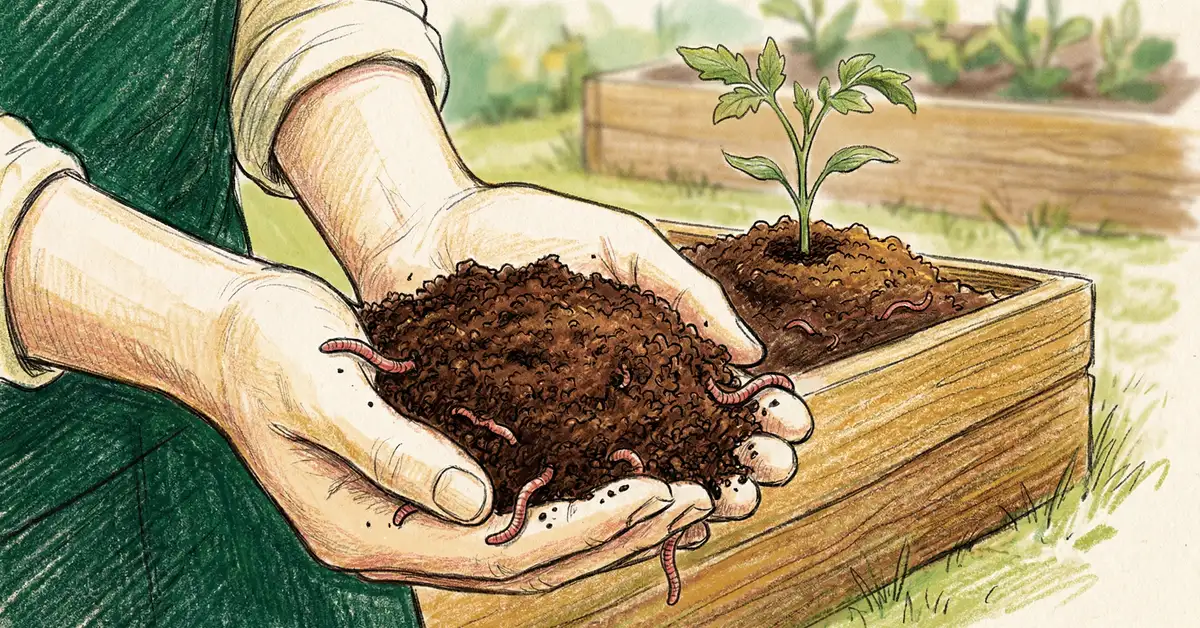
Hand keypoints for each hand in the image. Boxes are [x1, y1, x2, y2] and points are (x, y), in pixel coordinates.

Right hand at [194, 267, 713, 589]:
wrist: (231, 334)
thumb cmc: (268, 352)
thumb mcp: (323, 392)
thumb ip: (393, 450)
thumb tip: (476, 501)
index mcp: (368, 531)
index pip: (498, 549)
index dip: (584, 527)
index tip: (655, 493)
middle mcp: (398, 539)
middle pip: (526, 559)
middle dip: (613, 533)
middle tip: (695, 500)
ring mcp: (414, 519)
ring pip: (529, 541)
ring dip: (605, 525)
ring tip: (681, 497)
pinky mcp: (430, 486)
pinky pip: (516, 507)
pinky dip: (573, 497)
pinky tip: (623, 473)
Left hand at [357, 185, 814, 521]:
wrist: (424, 232)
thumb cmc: (526, 227)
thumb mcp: (620, 243)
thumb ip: (684, 289)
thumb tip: (750, 352)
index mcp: (651, 350)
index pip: (718, 393)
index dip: (760, 411)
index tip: (795, 420)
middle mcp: (616, 397)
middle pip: (691, 446)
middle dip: (741, 461)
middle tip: (773, 470)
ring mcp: (568, 427)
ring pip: (641, 478)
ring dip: (695, 494)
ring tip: (732, 500)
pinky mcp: (514, 446)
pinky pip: (571, 487)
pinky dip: (613, 506)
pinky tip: (652, 515)